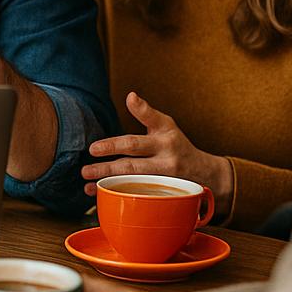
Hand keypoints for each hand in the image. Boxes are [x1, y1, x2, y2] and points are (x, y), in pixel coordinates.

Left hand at [81, 92, 233, 205]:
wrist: (205, 176)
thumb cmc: (176, 146)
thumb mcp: (166, 126)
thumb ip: (146, 114)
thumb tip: (130, 96)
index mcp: (166, 135)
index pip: (153, 120)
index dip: (141, 110)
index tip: (130, 99)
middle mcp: (166, 157)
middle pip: (135, 157)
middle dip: (111, 155)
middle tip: (91, 152)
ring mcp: (165, 179)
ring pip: (133, 179)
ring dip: (107, 179)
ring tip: (86, 179)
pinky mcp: (162, 195)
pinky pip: (136, 195)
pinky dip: (115, 193)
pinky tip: (97, 191)